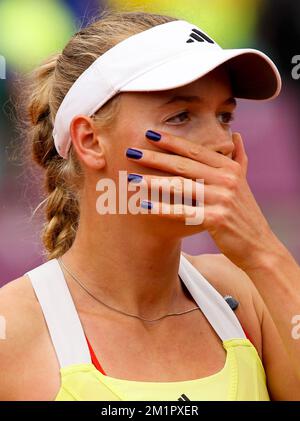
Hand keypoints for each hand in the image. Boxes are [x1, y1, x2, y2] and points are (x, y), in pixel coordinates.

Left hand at [125, 130, 274, 270]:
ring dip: (153, 182)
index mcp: (230, 168)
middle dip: (155, 157)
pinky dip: (163, 208)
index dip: (172, 141)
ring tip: (130, 178)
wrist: (258, 245)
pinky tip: (144, 205)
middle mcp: (226, 180)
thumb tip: (235, 134)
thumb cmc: (244, 214)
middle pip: (184, 165)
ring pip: (181, 186)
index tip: (150, 134)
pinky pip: (183, 212)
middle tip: (131, 151)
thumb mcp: (245, 182)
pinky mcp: (216, 219)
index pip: (195, 150)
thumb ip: (239, 158)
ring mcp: (222, 199)